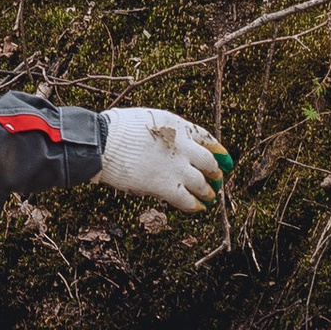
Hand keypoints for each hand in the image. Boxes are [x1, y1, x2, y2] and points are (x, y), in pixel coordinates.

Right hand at [95, 106, 228, 213]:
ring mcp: (176, 167)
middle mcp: (182, 146)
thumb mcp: (147, 121)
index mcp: (178, 126)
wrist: (104, 140)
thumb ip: (163, 134)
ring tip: (211, 197)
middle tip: (218, 179)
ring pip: (202, 183)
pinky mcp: (166, 185)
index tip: (226, 158)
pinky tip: (198, 207)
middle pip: (209, 162)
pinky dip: (194, 204)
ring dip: (208, 191)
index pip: (207, 139)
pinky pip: (187, 199)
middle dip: (215, 172)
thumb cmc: (116, 129)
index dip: (218, 151)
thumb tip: (165, 147)